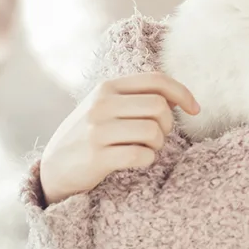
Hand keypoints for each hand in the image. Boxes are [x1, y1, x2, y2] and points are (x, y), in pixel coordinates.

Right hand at [40, 72, 199, 204]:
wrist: (53, 169)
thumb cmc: (89, 136)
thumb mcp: (106, 107)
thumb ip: (136, 98)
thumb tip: (178, 96)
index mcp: (107, 87)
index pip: (156, 80)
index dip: (183, 93)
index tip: (195, 109)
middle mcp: (101, 104)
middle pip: (159, 107)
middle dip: (167, 125)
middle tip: (157, 137)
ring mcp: (97, 130)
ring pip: (153, 131)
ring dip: (157, 145)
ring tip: (145, 149)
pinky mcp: (97, 156)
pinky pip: (142, 155)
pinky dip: (147, 160)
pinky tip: (136, 160)